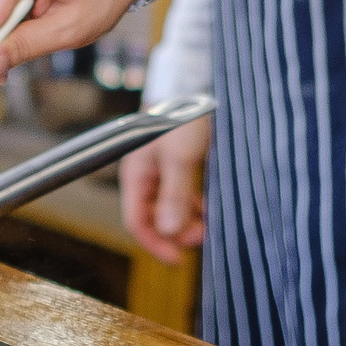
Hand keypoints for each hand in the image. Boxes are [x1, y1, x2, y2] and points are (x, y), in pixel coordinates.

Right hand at [120, 114, 211, 263]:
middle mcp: (146, 176)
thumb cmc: (183, 117)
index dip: (155, 244)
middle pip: (153, 218)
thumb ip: (174, 195)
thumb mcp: (181, 158)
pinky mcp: (177, 165)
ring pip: (169, 209)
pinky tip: (208, 208)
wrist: (194, 85)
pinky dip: (193, 206)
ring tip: (208, 225)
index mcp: (136, 175)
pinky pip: (181, 195)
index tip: (178, 260)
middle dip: (175, 233)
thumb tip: (168, 232)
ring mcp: (161, 172)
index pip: (136, 222)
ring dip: (187, 221)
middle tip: (202, 236)